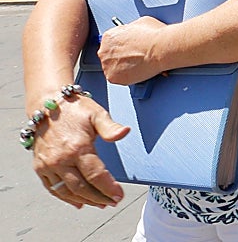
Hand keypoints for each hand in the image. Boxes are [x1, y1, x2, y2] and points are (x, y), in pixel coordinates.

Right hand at [32, 93, 127, 208]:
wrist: (48, 106)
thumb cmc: (76, 109)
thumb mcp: (97, 114)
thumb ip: (111, 127)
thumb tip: (125, 132)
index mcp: (77, 148)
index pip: (95, 175)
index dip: (108, 188)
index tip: (119, 195)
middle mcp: (60, 159)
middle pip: (81, 188)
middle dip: (99, 197)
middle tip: (112, 202)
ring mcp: (48, 165)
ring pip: (66, 191)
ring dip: (84, 200)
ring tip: (99, 204)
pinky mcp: (40, 167)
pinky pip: (52, 188)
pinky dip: (65, 198)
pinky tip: (78, 203)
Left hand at [97, 16, 167, 85]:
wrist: (160, 49)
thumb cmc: (153, 36)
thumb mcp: (141, 23)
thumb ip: (131, 29)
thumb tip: (134, 33)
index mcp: (109, 36)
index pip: (111, 42)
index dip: (122, 45)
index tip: (130, 48)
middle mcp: (104, 51)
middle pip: (110, 56)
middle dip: (122, 57)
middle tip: (135, 56)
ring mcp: (107, 65)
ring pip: (113, 68)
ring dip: (123, 67)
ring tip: (138, 64)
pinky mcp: (113, 77)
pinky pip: (118, 78)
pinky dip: (127, 76)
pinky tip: (138, 71)